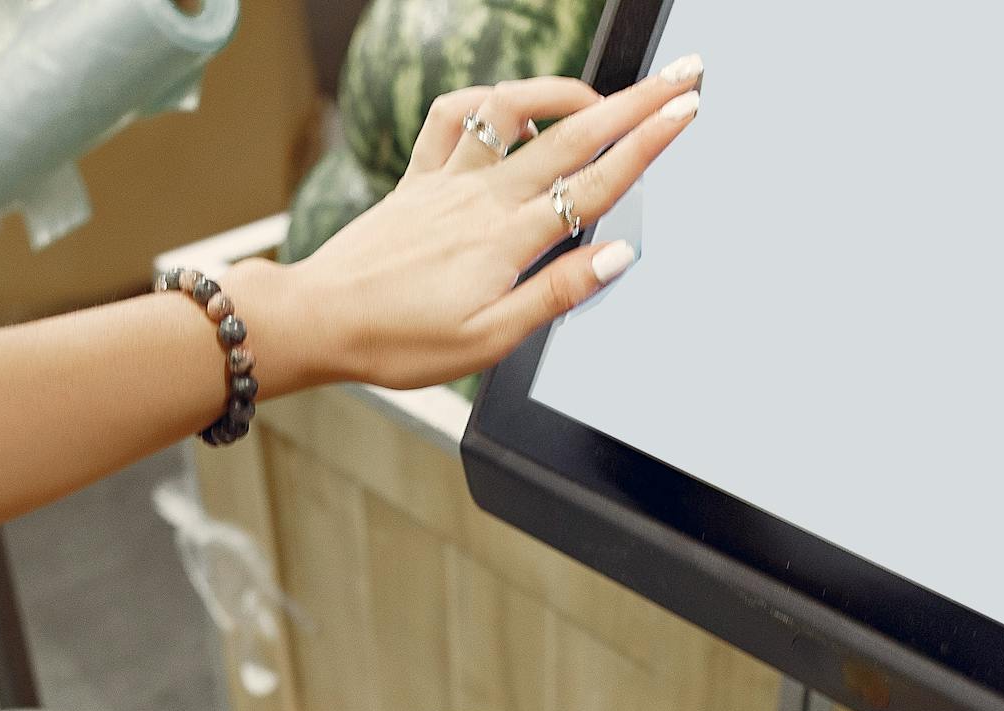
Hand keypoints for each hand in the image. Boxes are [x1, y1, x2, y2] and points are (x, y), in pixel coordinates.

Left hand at [230, 60, 703, 394]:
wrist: (317, 321)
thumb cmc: (398, 342)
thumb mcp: (489, 340)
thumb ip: (556, 293)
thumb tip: (617, 256)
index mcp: (508, 240)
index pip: (595, 183)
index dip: (647, 144)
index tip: (687, 112)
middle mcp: (482, 197)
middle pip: (572, 136)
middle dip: (634, 102)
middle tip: (680, 75)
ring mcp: (447, 180)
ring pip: (516, 113)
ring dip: (565, 92)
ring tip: (603, 96)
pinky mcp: (417, 179)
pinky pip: (454, 118)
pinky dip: (487, 101)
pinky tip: (510, 108)